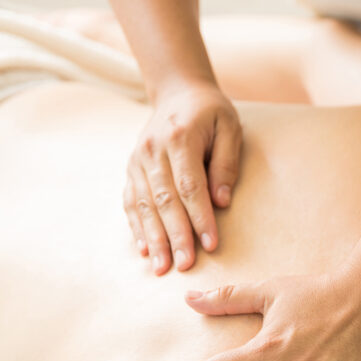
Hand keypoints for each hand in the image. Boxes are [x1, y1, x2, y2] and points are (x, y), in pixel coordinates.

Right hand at [125, 82, 241, 274]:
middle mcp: (152, 150)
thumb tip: (222, 202)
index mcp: (180, 137)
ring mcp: (137, 160)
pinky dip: (136, 227)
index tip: (210, 245)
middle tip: (186, 265)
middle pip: (164, 200)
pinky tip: (144, 250)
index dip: (200, 217)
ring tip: (162, 267)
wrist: (177, 92)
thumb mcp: (230, 128)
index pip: (190, 185)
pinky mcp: (130, 168)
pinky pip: (130, 202)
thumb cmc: (211, 113)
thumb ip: (226, 163)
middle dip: (175, 236)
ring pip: (143, 205)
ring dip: (153, 238)